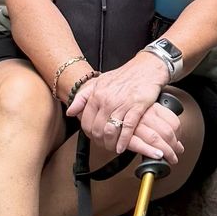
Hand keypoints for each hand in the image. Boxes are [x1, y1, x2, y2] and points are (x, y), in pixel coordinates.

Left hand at [67, 53, 181, 162]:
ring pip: (110, 131)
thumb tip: (70, 112)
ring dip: (110, 144)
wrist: (146, 67)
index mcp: (97, 94)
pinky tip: (122, 147)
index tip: (94, 138)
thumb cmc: (124, 76)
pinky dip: (123, 141)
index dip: (89, 134)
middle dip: (100, 141)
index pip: (86, 122)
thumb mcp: (99, 82)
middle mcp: (107, 99)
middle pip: (97, 129)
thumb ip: (82, 97)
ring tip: (112, 147)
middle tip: (104, 146)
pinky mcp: (137, 107)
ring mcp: (122, 104)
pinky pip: (127, 128)